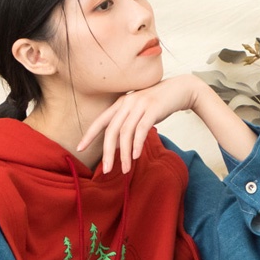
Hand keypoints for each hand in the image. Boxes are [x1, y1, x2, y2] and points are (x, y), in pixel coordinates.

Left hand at [76, 75, 202, 173]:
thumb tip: (117, 146)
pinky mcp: (153, 109)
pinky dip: (137, 144)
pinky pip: (141, 129)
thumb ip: (127, 125)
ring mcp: (140, 105)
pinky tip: (135, 156)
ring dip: (124, 154)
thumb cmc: (158, 104)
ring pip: (126, 133)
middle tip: (106, 170)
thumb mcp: (139, 112)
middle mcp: (127, 103)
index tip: (79, 148)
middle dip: (107, 152)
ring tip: (124, 169)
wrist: (179, 89)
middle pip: (111, 130)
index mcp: (120, 104)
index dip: (89, 135)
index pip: (101, 121)